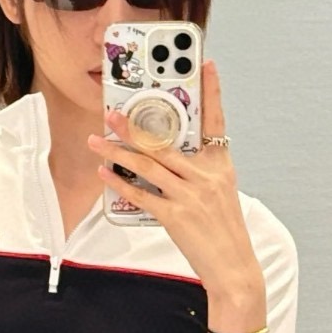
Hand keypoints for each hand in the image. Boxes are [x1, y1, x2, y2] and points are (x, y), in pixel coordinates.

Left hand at [89, 59, 261, 298]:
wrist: (234, 267)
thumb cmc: (225, 231)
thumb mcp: (221, 193)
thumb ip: (198, 172)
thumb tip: (166, 158)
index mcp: (221, 166)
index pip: (217, 121)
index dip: (212, 91)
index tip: (206, 65)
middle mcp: (207, 176)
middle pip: (165, 143)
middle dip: (134, 126)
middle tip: (111, 112)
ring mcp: (191, 196)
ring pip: (148, 165)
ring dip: (118, 152)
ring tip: (97, 141)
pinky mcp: (176, 217)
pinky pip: (142, 195)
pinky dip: (121, 184)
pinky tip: (106, 174)